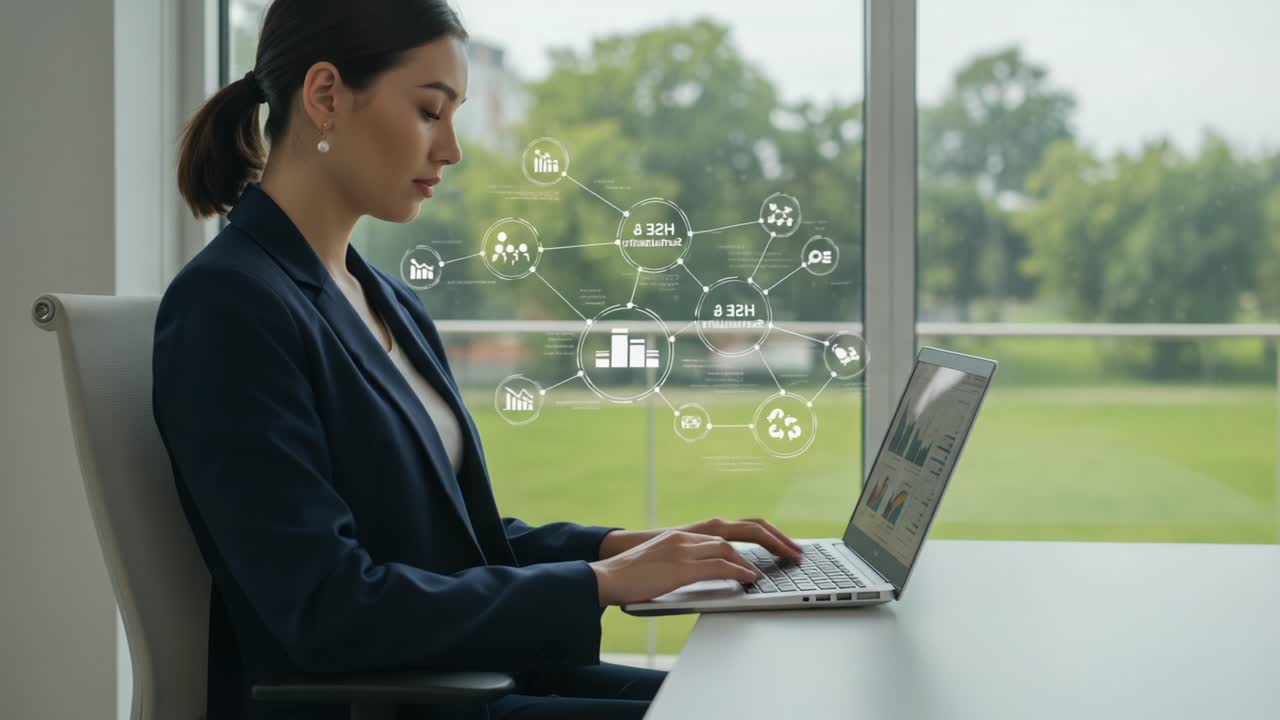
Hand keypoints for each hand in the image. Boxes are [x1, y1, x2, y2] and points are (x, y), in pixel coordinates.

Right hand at [599, 517, 803, 563]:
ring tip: (781, 565)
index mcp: (689, 533)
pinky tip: (752, 578)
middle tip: (795, 551)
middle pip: (743, 527)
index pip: (735, 528)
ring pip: (733, 545)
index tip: (782, 544)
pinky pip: (719, 565)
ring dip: (761, 557)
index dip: (763, 534)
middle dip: (774, 538)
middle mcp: (690, 535)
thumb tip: (716, 574)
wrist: (606, 575)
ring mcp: (685, 548)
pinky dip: (739, 570)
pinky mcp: (680, 565)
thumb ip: (691, 563)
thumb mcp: (667, 563)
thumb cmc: (634, 574)